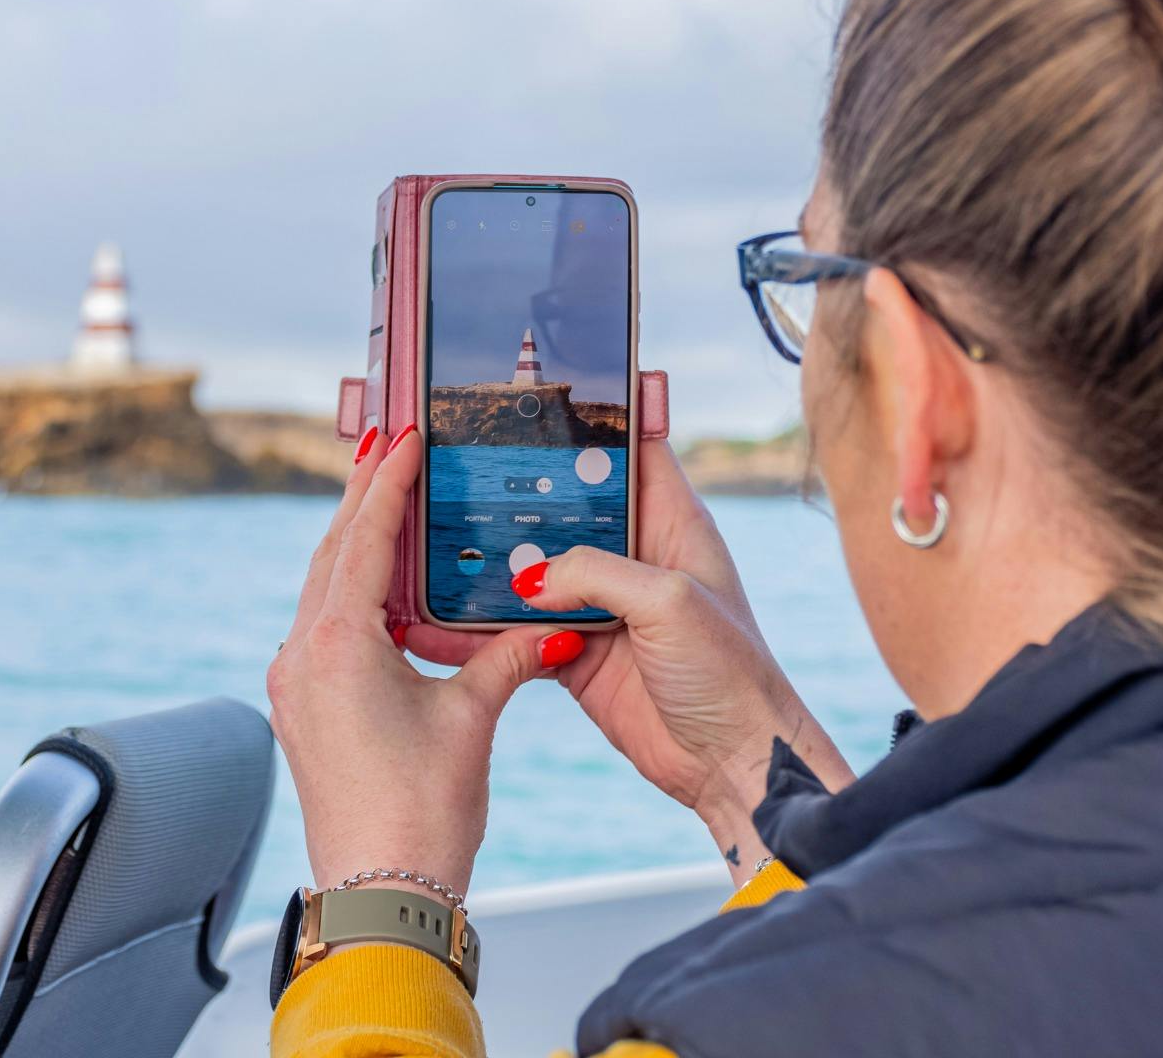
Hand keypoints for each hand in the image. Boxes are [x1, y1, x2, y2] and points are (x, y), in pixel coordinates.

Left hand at [266, 425, 569, 896]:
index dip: (386, 481)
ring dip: (353, 541)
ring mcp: (295, 684)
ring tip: (384, 499)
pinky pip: (322, 624)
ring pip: (323, 587)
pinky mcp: (302, 709)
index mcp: (338, 643)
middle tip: (387, 444)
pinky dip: (350, 589)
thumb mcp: (472, 718)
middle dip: (362, 497)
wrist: (381, 890)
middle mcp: (302, 654)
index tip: (405, 435)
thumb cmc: (423, 810)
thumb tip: (557, 621)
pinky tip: (380, 582)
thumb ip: (507, 656)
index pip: (363, 538)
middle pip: (332, 552)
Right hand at [409, 442, 853, 885]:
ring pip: (533, 569)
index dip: (587, 425)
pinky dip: (482, 629)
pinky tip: (438, 623)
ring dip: (489, 564)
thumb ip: (595, 573)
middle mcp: (635, 556)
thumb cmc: (728, 672)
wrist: (731, 761)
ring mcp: (604, 605)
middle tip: (452, 472)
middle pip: (565, 508)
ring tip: (431, 544)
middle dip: (515, 493)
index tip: (531, 401)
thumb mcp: (668, 602)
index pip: (629, 450)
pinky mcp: (577, 652)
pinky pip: (519, 631)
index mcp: (672, 522)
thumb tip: (527, 578)